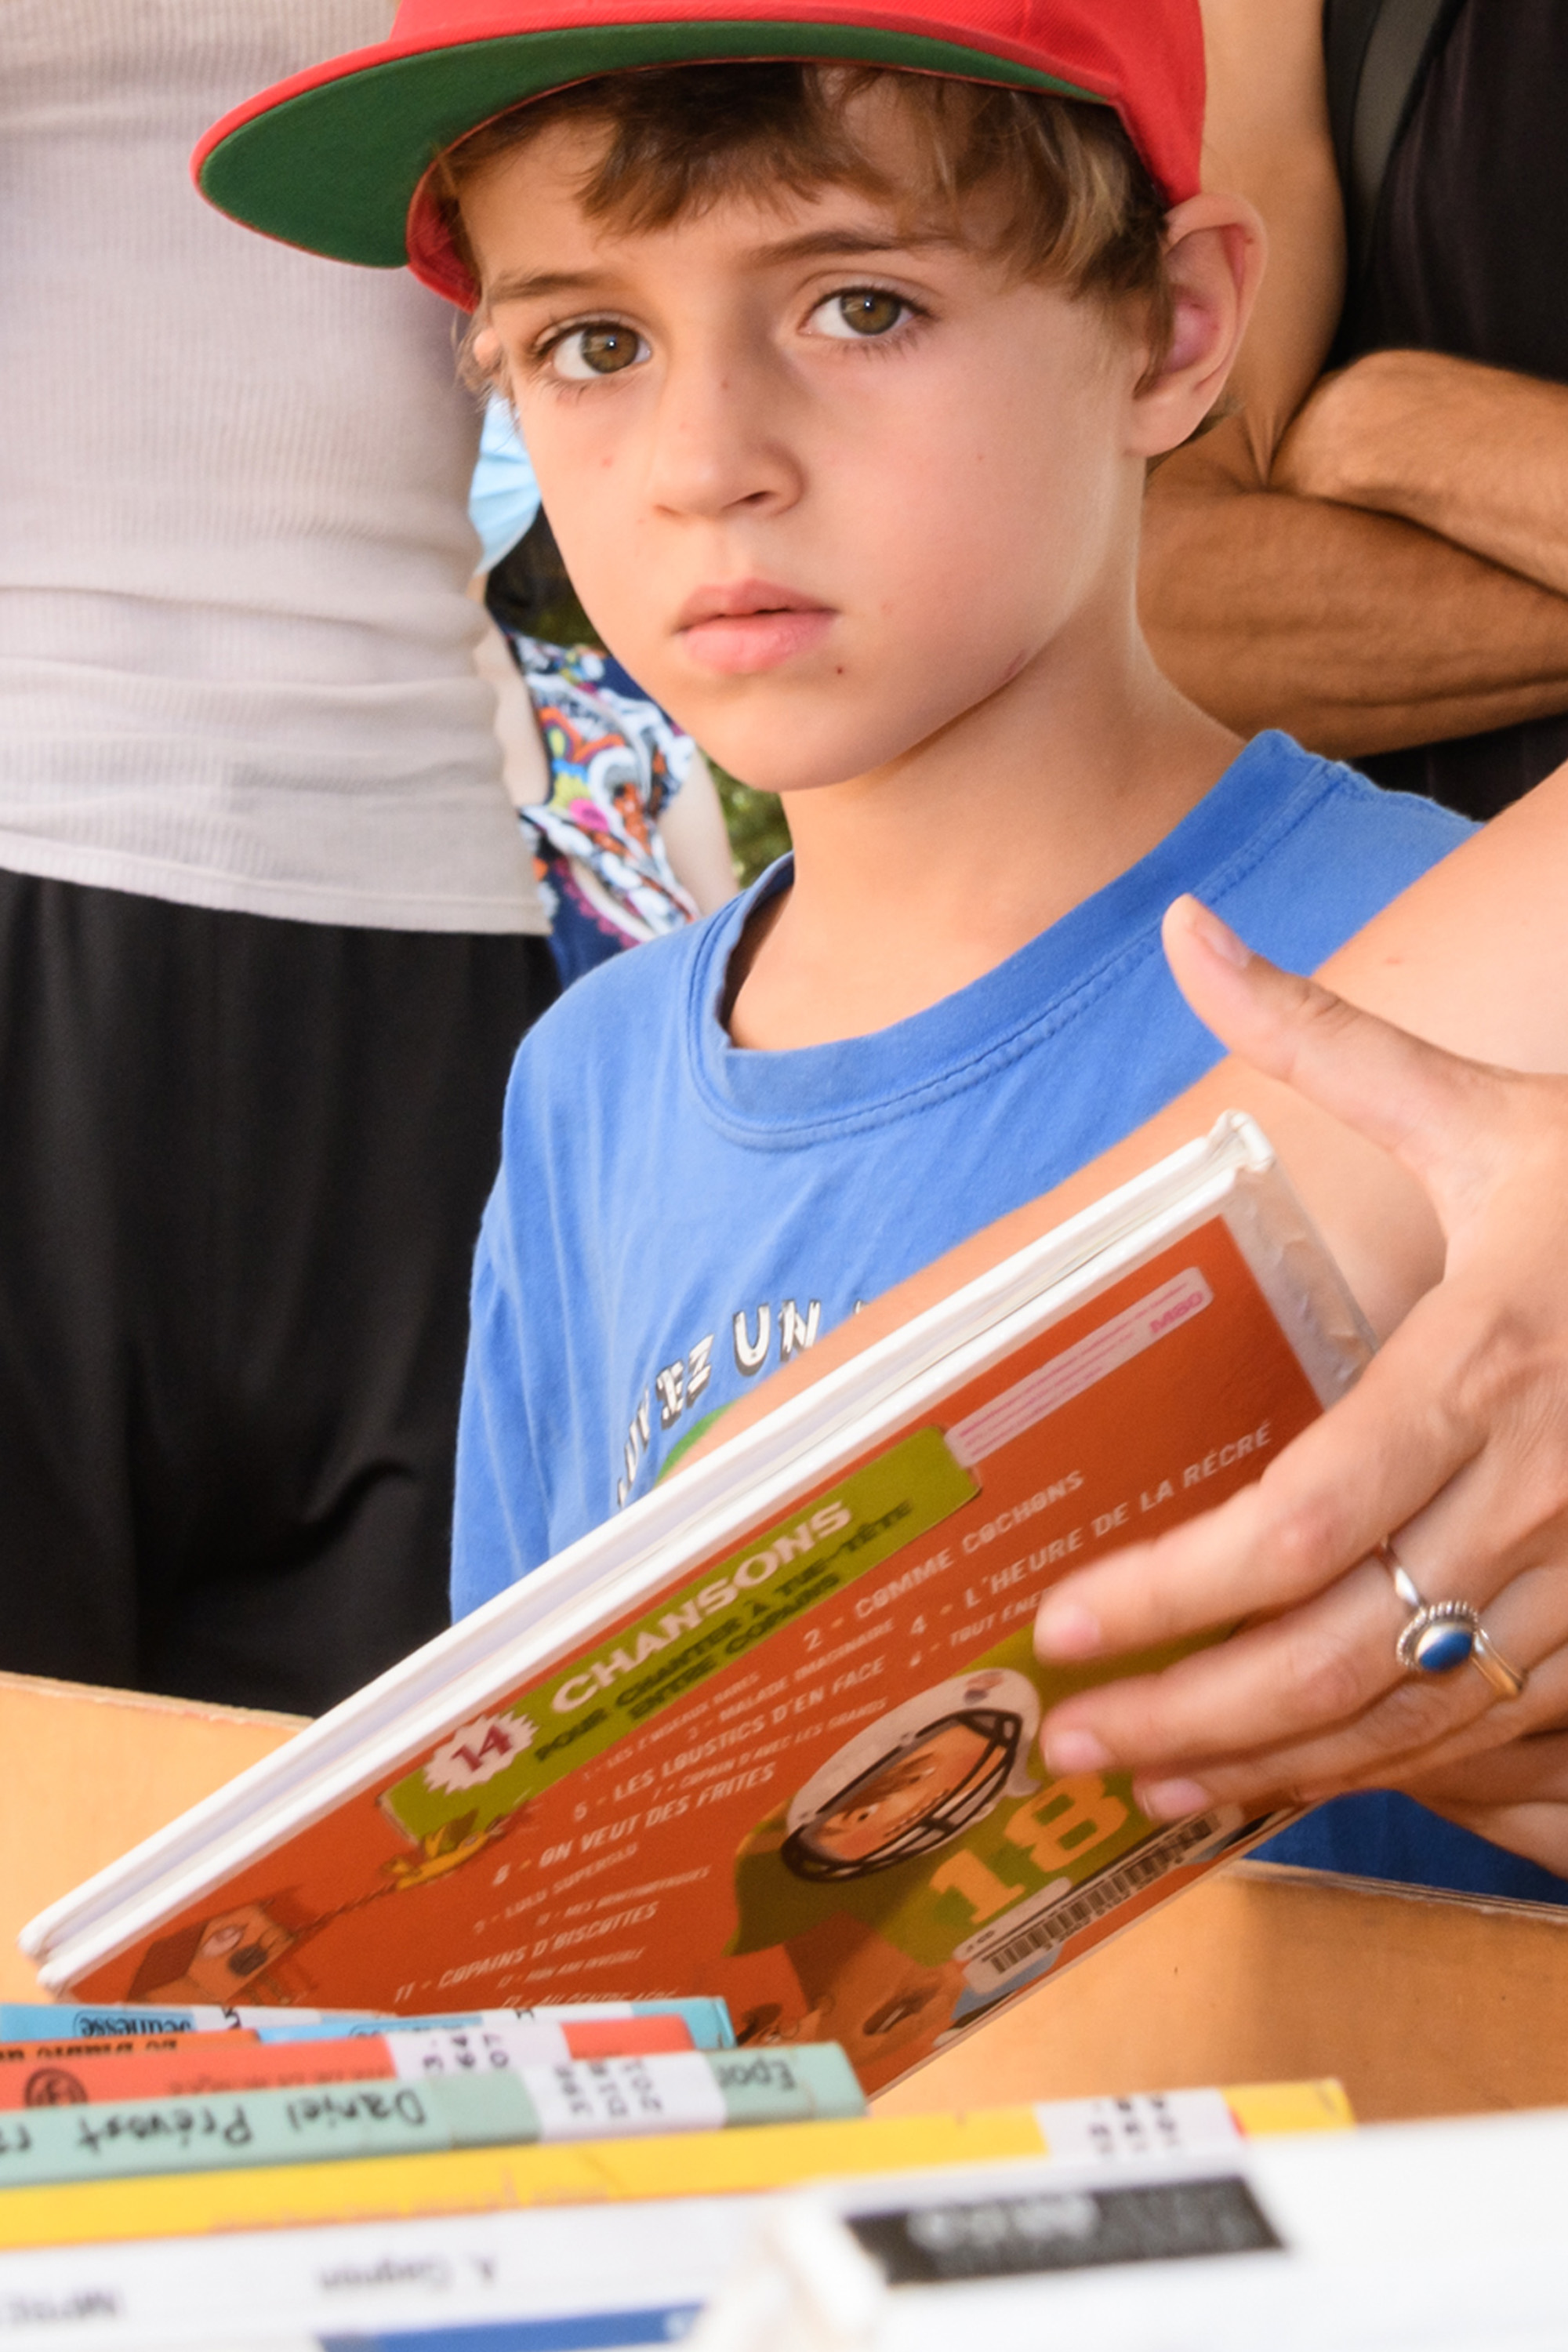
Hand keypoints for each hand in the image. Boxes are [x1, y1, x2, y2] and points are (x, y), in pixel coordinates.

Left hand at [1033, 895, 1567, 1866]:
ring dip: (1271, 1760)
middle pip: (1341, 1650)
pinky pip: (1487, 1730)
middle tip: (1072, 1740)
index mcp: (1485, 1365)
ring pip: (1414, 1712)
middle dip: (1193, 1710)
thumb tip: (1188, 930)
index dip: (1173, 1593)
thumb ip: (1327, 1036)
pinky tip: (1286, 1770)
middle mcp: (1537, 1493)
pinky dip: (1378, 1766)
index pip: (1300, 1520)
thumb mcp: (1491, 1113)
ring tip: (1151, 1775)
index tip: (1063, 1625)